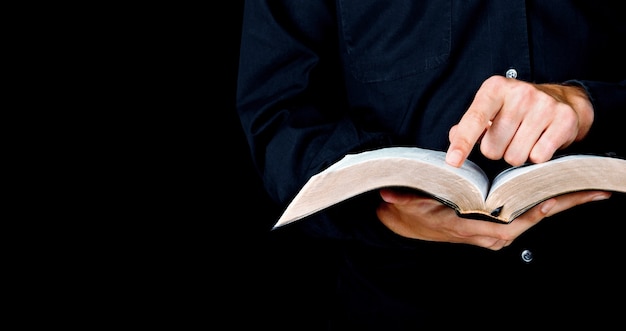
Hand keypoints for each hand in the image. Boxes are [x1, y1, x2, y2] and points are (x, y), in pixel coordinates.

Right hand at [376, 188, 610, 249]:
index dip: (536, 211)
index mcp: (469, 228)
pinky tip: (562, 192)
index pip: (510, 222)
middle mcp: (486, 233)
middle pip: (532, 220)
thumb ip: (404, 199)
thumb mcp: (406, 204)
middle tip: (594, 191)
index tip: (557, 198)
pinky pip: (525, 216)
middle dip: (563, 205)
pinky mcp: (493, 226)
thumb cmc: (408, 213)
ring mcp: (492, 231)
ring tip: (588, 189)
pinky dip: (546, 205)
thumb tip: (391, 195)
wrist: (403, 222)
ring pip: (532, 218)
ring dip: (560, 204)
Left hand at [445, 75, 593, 166]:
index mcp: (495, 88)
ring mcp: (544, 105)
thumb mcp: (488, 109)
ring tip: (525, 138)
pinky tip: (541, 140)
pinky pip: (539, 157)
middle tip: (508, 137)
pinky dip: (537, 156)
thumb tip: (454, 136)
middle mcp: (520, 93)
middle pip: (492, 149)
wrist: (562, 99)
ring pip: (515, 157)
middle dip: (496, 151)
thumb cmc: (515, 108)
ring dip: (517, 155)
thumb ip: (468, 125)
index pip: (474, 120)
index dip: (463, 143)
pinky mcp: (564, 119)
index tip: (453, 162)